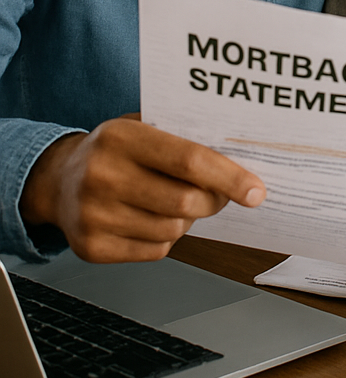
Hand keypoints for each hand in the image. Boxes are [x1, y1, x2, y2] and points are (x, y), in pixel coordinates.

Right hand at [19, 114, 265, 262]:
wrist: (57, 180)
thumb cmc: (116, 151)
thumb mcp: (144, 126)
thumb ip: (186, 136)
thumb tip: (242, 156)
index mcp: (121, 137)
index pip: (189, 160)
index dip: (229, 177)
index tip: (256, 191)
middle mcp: (101, 176)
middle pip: (186, 202)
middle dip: (214, 201)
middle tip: (219, 195)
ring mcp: (92, 215)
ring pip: (174, 230)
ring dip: (189, 219)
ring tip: (176, 201)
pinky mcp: (91, 248)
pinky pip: (155, 251)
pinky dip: (166, 239)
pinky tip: (151, 218)